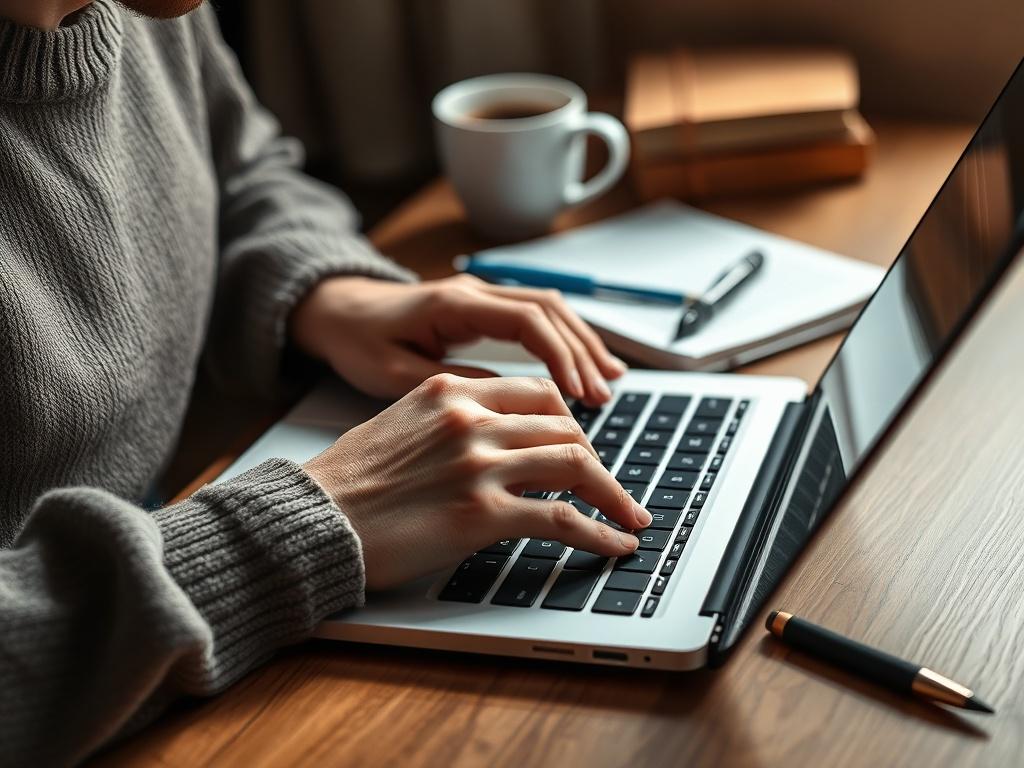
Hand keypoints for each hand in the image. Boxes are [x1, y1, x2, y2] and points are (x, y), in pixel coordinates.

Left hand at [290, 274, 626, 405]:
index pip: (526, 320)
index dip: (560, 355)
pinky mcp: (482, 308)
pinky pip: (535, 317)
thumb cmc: (359, 342)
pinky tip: (581, 366)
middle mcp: (474, 292)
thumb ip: (450, 383)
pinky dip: (563, 340)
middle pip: (548, 309)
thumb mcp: (395, 374)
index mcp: (453, 304)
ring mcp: (481, 296)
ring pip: (549, 309)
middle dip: (582, 350)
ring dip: (581, 343)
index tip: (579, 391)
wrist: (338, 312)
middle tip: (604, 394)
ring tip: (610, 380)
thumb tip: (507, 400)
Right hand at [303, 374, 651, 589]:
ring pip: (576, 464)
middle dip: (597, 459)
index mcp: (450, 391)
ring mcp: (479, 465)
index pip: (537, 393)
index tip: (583, 444)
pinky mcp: (482, 514)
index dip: (570, 420)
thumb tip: (498, 442)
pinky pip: (564, 518)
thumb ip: (453, 422)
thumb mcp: (400, 424)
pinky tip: (616, 543)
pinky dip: (600, 531)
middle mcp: (471, 419)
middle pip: (565, 426)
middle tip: (609, 487)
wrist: (310, 519)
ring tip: (631, 517)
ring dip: (614, 495)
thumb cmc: (346, 481)